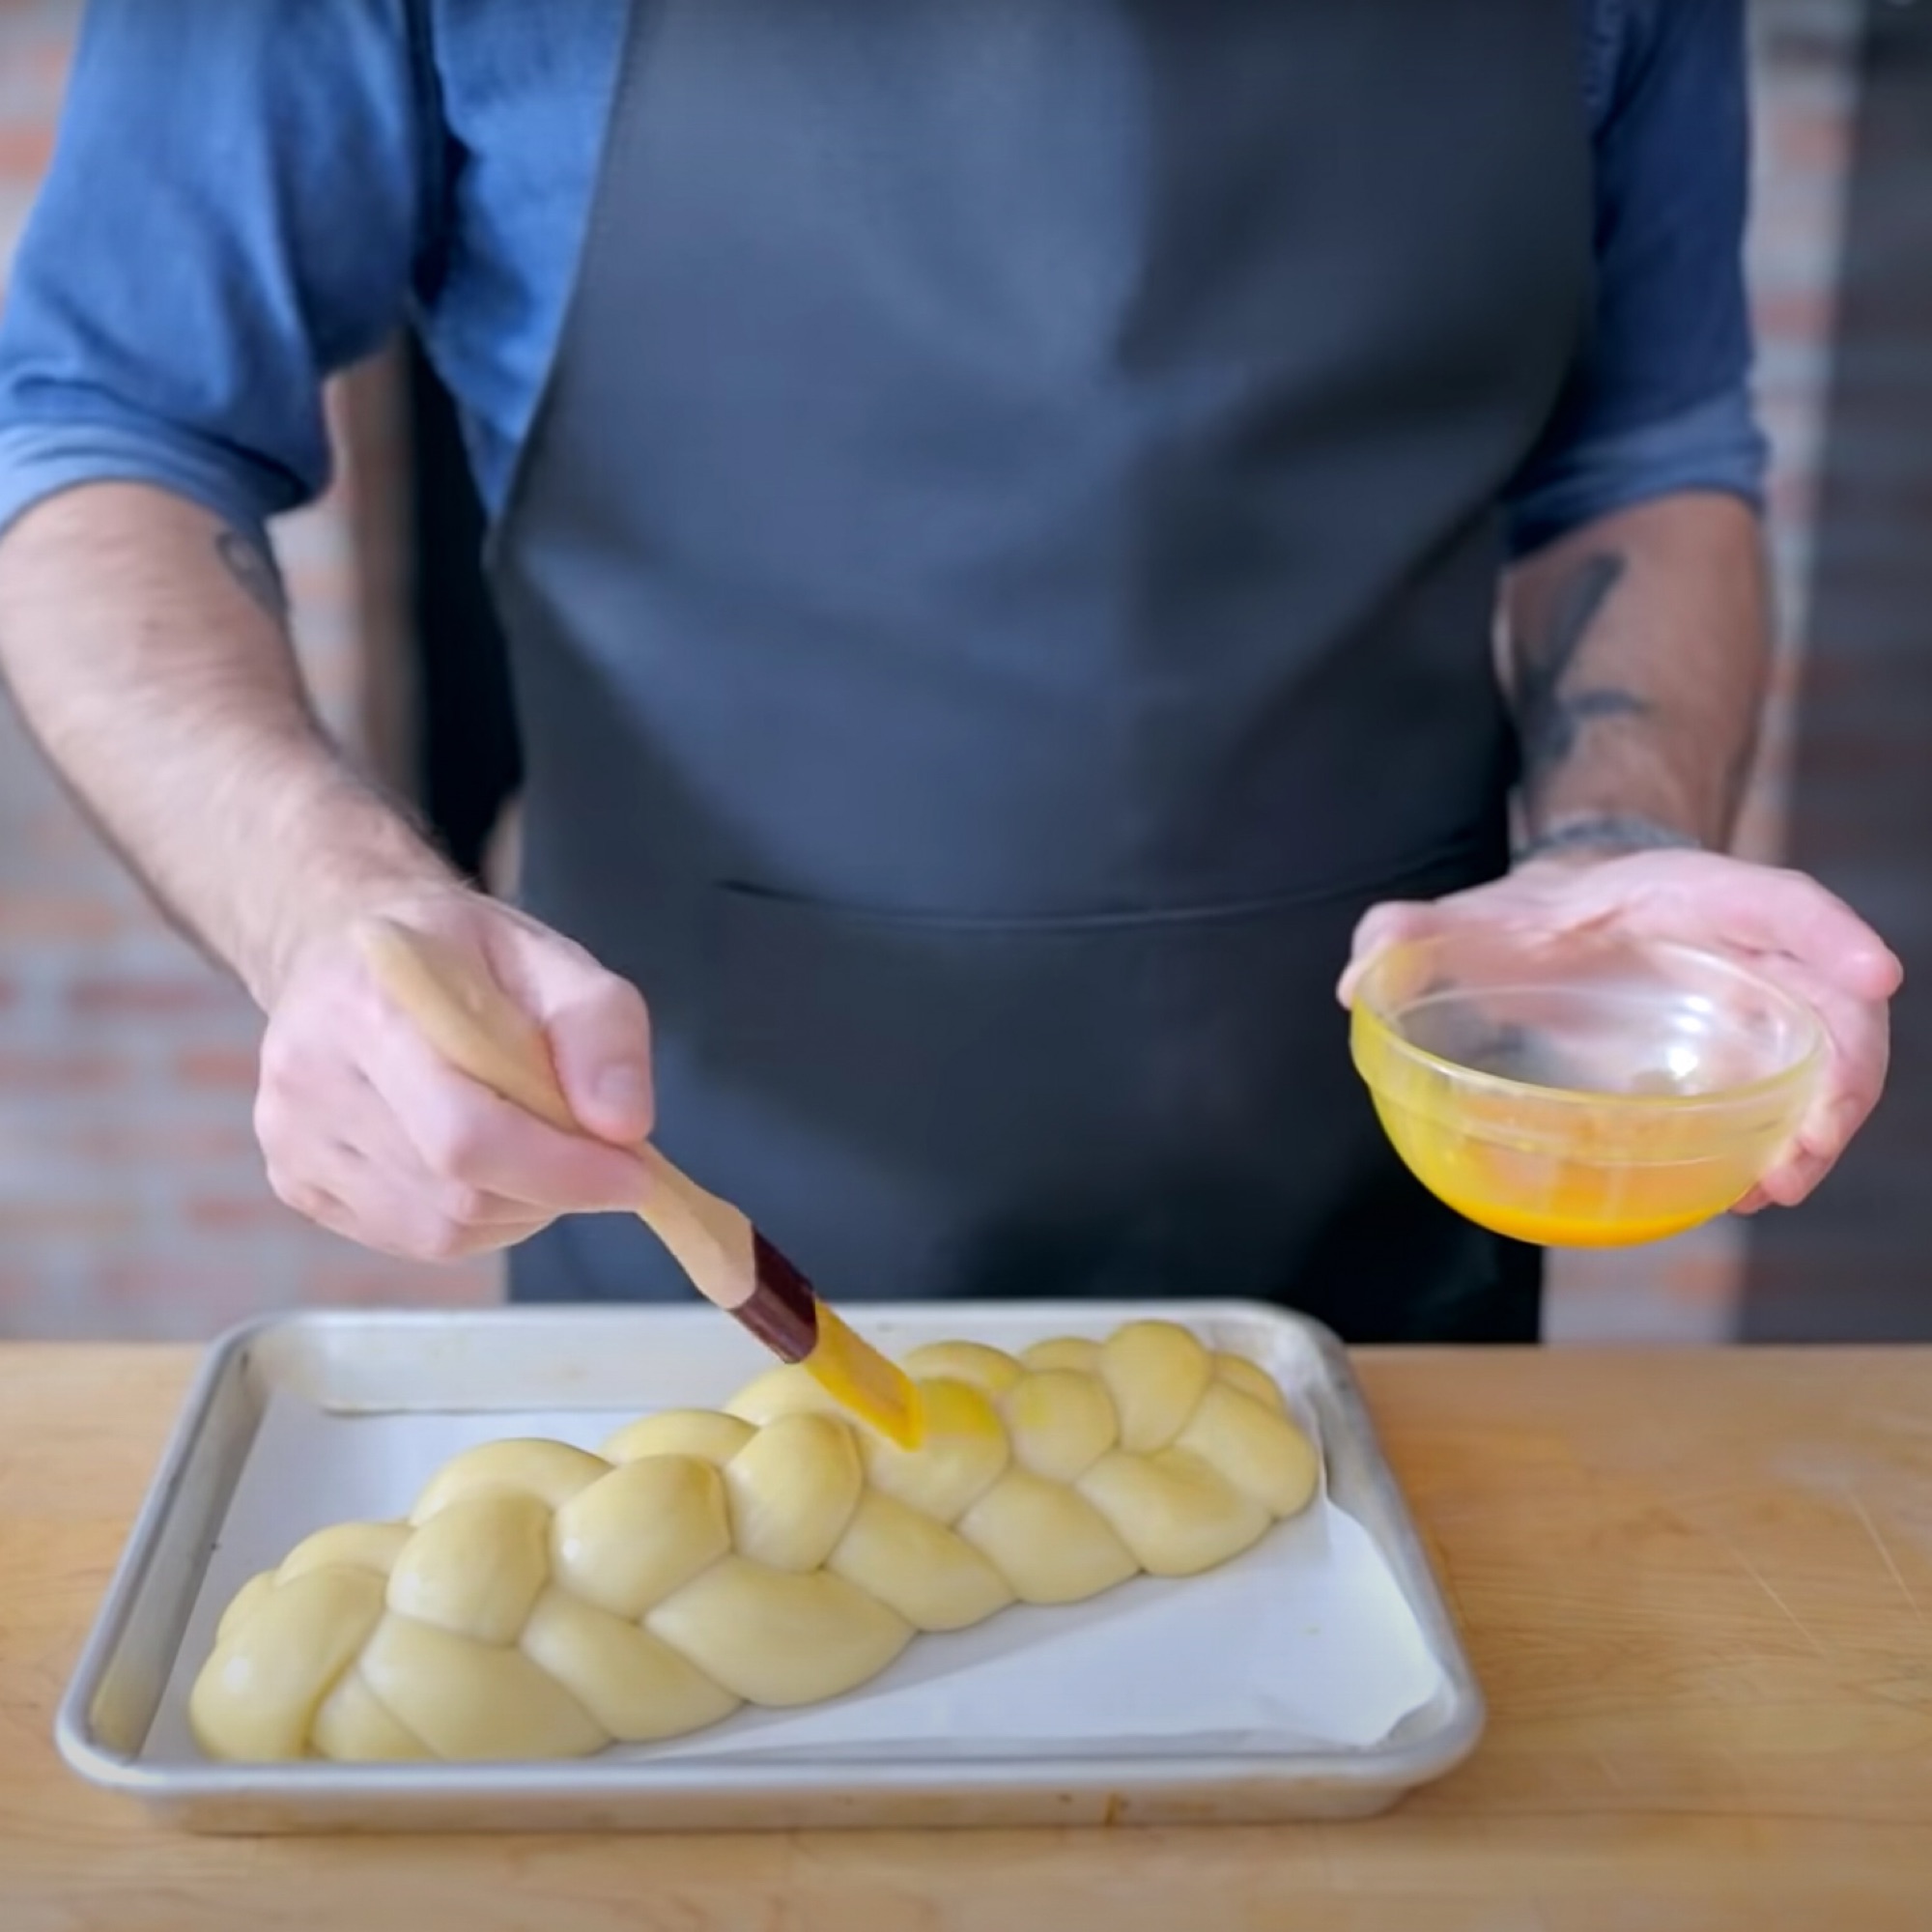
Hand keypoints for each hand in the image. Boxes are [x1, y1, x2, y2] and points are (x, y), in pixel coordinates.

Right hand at [256, 889, 654, 1260]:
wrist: (345, 951)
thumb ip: (601, 1029)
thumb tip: (624, 1126)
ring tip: (534, 1149)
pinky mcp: (294, 1181)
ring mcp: (290, 1139)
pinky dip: (471, 1219)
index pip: (466, 1135)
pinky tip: (481, 1165)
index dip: (560, 1171)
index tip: (633, 1175)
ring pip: (436, 1231)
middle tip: (594, 1156)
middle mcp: (310, 1080)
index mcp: (370, 1008)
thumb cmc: (458, 955)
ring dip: (516, 1209)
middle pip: (455, 1193)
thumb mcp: (549, 958)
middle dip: (550, 1189)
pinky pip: (408, 1239)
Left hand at [1337, 850, 1902, 1212]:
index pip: (1775, 901)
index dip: (1829, 933)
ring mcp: (1753, 999)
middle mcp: (1739, 945)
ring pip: (1828, 1053)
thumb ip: (1407, 934)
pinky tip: (1751, 1188)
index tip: (1875, 979)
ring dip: (1821, 1122)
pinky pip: (1792, 1092)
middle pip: (1827, 996)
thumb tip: (1358, 978)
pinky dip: (1788, 1140)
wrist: (1557, 920)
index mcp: (1684, 894)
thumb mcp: (1465, 918)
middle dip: (1840, 1070)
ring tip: (1775, 1186)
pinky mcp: (1745, 1049)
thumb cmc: (1524, 917)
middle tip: (1802, 1151)